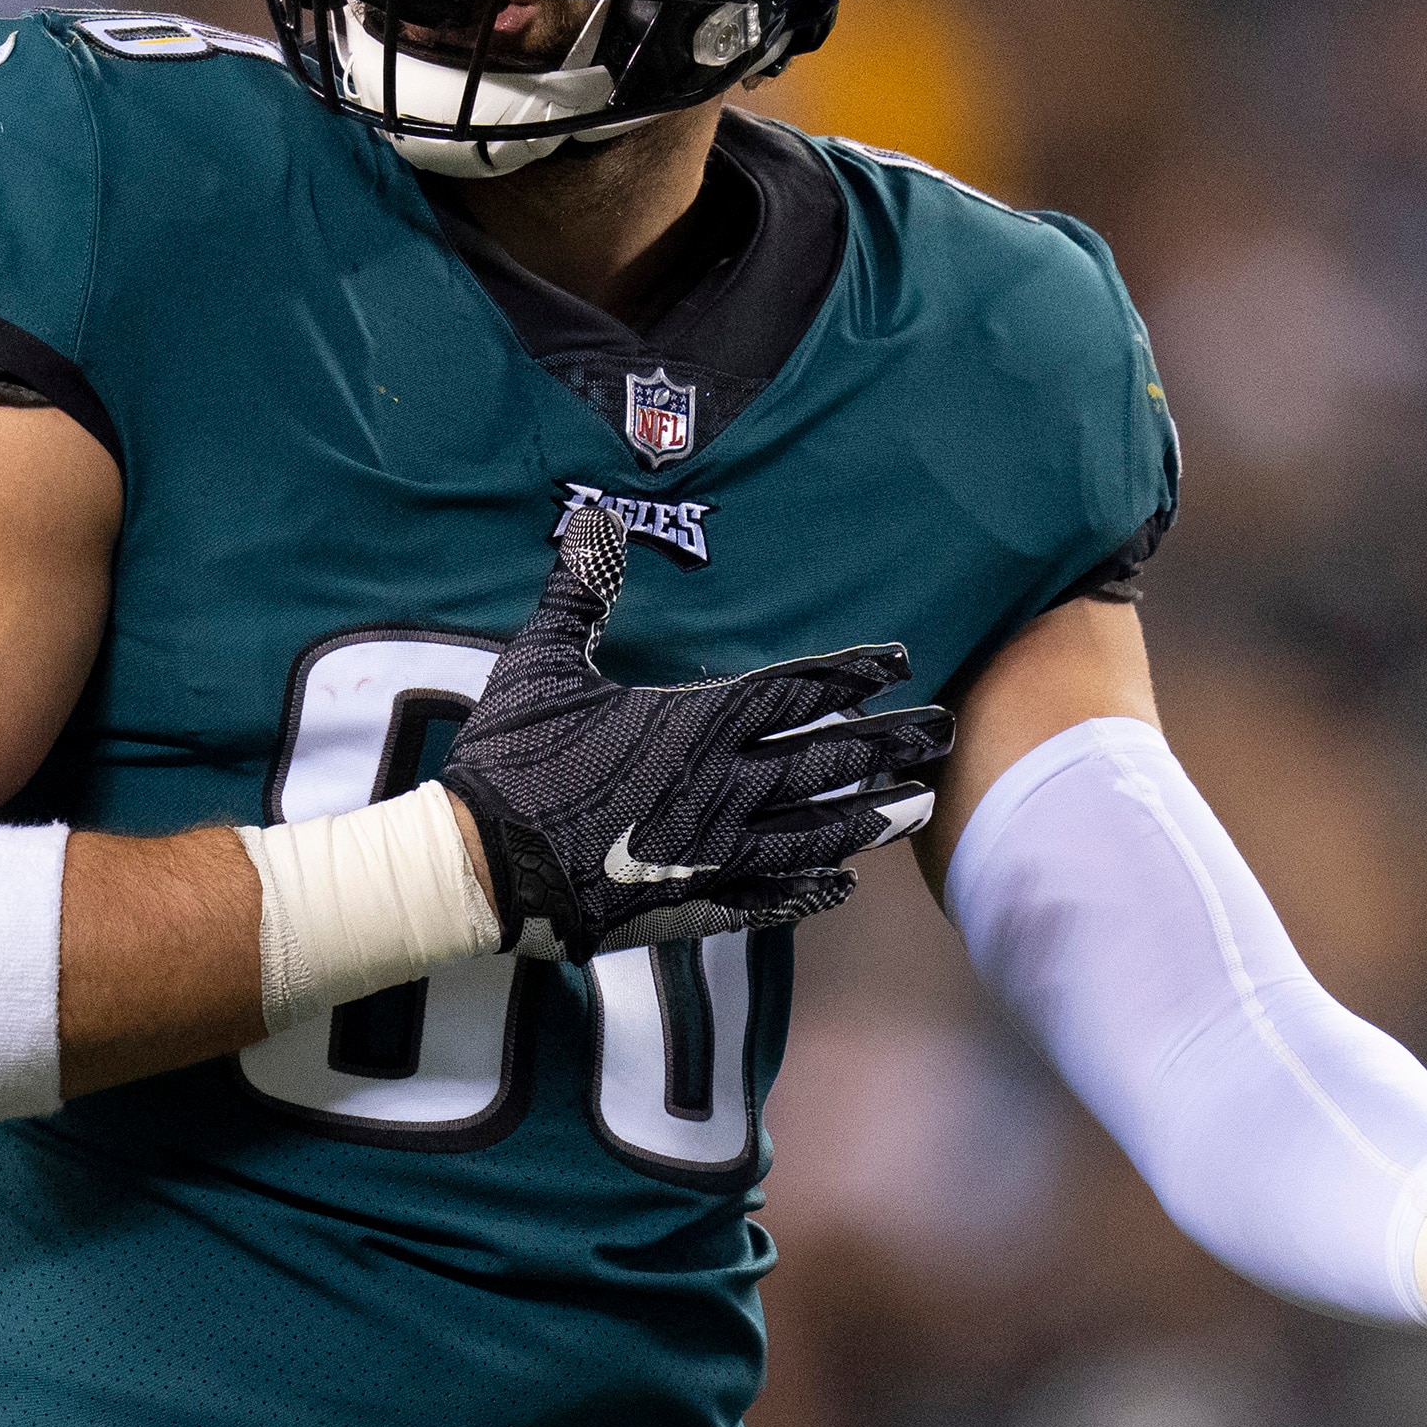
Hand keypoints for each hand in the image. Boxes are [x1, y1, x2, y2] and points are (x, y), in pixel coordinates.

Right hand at [441, 502, 951, 961]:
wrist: (481, 867)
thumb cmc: (511, 759)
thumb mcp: (542, 662)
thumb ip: (579, 593)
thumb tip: (597, 522)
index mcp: (694, 724)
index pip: (795, 692)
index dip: (851, 675)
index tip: (898, 663)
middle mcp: (721, 788)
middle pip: (826, 763)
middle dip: (890, 745)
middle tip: (945, 734)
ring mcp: (713, 854)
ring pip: (812, 834)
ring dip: (869, 819)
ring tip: (917, 810)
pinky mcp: (691, 904)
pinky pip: (768, 898)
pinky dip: (809, 892)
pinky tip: (842, 888)